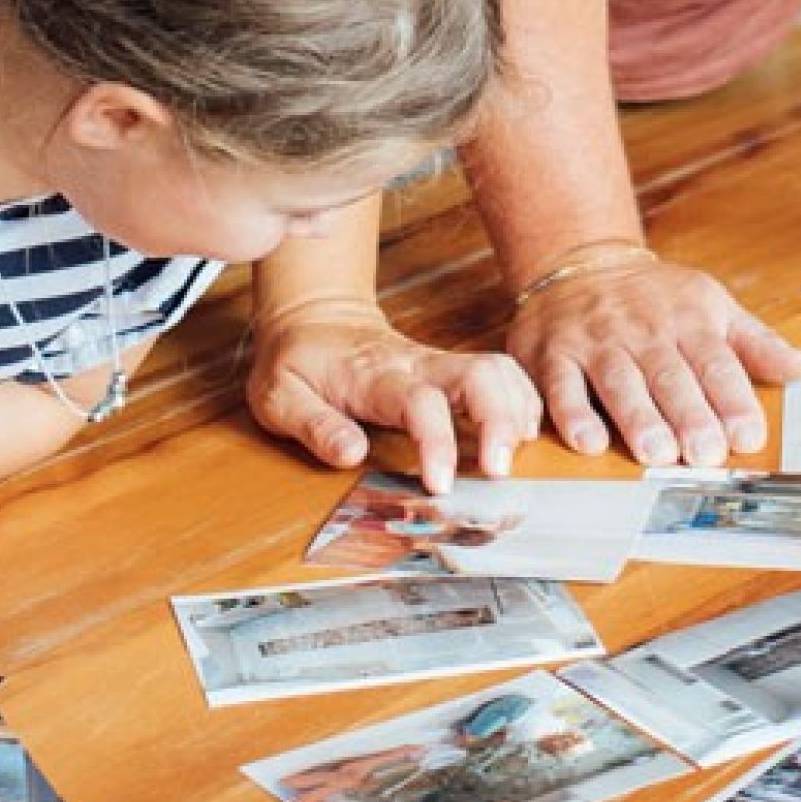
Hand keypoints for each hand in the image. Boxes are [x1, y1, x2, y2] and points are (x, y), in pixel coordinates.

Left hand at [248, 301, 542, 492]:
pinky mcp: (450, 368)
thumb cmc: (295, 361)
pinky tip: (521, 432)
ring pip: (497, 370)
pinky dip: (520, 401)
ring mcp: (438, 363)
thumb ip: (314, 425)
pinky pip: (499, 373)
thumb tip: (351, 454)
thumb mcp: (279, 396)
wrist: (312, 316)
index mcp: (375, 377)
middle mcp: (417, 365)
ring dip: (517, 410)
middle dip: (500, 422)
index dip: (437, 442)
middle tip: (500, 471)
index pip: (419, 402)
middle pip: (479, 375)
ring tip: (514, 456)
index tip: (440, 485)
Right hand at [508, 255, 800, 467]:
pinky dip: (573, 413)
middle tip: (705, 453)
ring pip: (619, 380)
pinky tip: (588, 441)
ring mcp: (597, 341)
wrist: (581, 262)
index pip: (715, 362)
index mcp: (689, 318)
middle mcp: (643, 330)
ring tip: (656, 452)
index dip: (733, 399)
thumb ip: (756, 343)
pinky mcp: (553, 355)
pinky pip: (562, 385)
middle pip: (669, 375)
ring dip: (637, 417)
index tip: (748, 435)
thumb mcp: (712, 305)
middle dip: (688, 414)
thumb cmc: (654, 297)